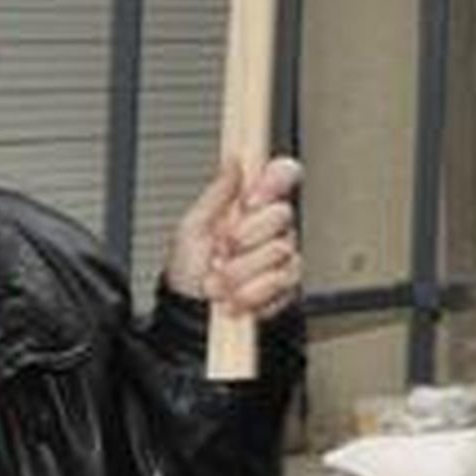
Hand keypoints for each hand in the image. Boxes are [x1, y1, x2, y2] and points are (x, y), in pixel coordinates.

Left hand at [165, 155, 302, 319]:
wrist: (190, 312)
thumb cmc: (187, 271)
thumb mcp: (192, 227)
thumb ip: (217, 192)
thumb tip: (234, 162)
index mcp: (251, 206)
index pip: (283, 175)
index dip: (273, 182)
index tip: (249, 201)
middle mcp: (271, 228)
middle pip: (283, 214)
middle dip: (246, 236)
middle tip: (222, 249)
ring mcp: (282, 257)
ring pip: (281, 251)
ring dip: (242, 270)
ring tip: (220, 279)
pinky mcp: (288, 286)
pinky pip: (283, 281)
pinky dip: (253, 292)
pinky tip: (236, 295)